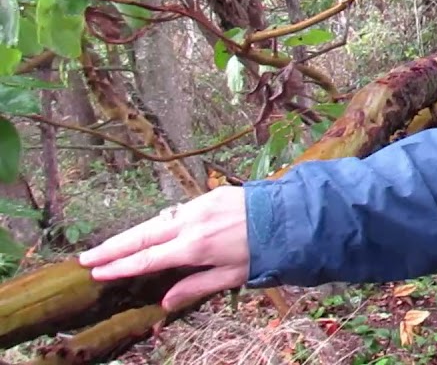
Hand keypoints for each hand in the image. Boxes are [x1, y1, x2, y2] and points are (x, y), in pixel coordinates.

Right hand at [78, 186, 250, 310]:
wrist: (290, 215)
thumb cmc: (265, 251)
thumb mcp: (232, 276)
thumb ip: (196, 287)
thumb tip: (164, 302)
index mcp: (195, 246)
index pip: (148, 259)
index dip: (120, 267)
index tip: (96, 272)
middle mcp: (191, 222)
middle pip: (142, 236)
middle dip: (112, 248)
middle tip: (86, 258)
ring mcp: (199, 205)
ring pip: (156, 221)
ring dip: (131, 234)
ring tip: (108, 247)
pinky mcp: (209, 194)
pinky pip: (175, 211)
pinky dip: (157, 223)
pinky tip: (147, 232)